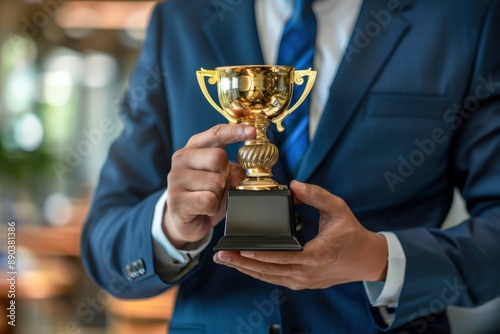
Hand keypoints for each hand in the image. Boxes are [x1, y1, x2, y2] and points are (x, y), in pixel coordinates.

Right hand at [164, 124, 254, 248]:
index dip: (235, 131)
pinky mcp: (175, 200)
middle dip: (226, 175)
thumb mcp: (221, 176)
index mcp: (194, 147)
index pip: (216, 133)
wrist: (185, 220)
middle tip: (220, 186)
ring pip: (215, 182)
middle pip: (218, 157)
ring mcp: (176, 179)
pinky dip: (213, 208)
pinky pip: (208, 201)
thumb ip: (231, 168)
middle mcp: (182, 159)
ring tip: (210, 198)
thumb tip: (239, 172)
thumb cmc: (205, 194)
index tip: (252, 132)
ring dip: (219, 195)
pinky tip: (205, 209)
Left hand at [213, 180, 387, 289]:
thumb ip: (316, 195)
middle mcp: (307, 273)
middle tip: (220, 255)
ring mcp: (303, 281)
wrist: (367, 259)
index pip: (281, 258)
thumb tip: (294, 185)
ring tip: (225, 260)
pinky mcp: (302, 283)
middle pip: (268, 271)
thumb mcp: (338, 209)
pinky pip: (275, 278)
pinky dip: (258, 272)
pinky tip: (244, 265)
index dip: (259, 255)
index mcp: (315, 256)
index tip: (240, 249)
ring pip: (268, 277)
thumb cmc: (352, 234)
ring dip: (246, 269)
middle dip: (242, 263)